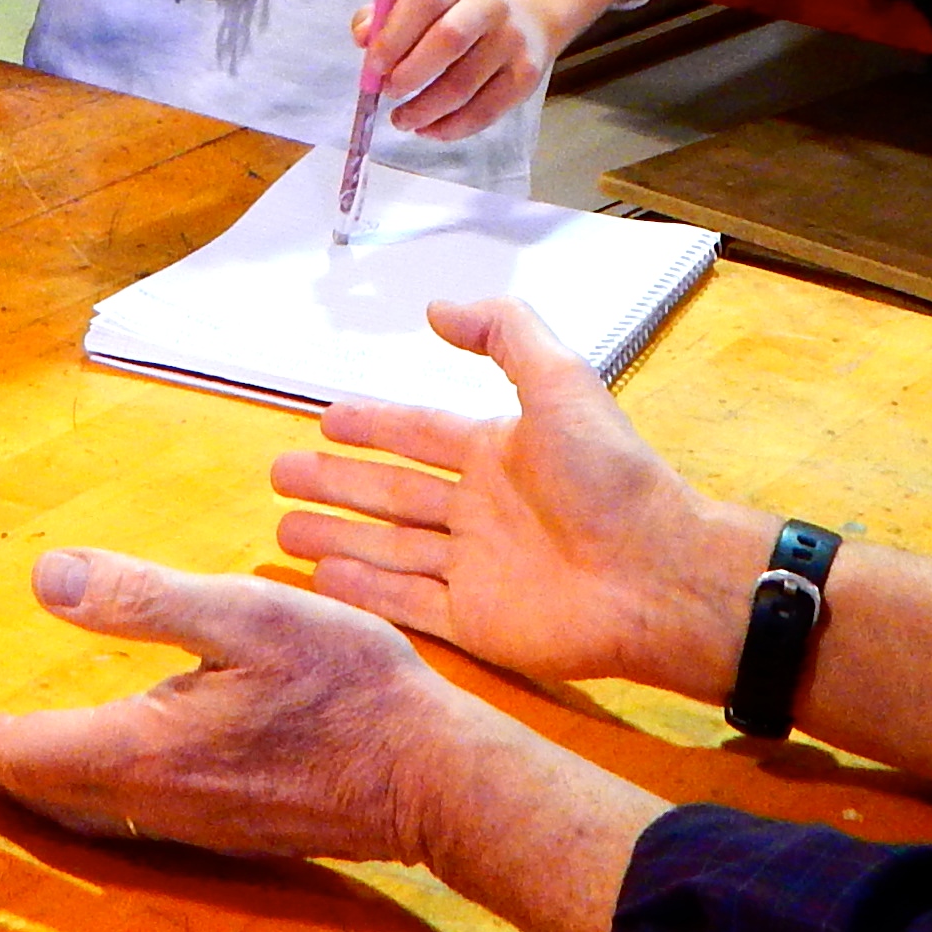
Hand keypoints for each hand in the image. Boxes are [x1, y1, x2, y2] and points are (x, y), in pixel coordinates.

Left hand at [0, 550, 481, 864]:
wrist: (436, 781)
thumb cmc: (350, 688)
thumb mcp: (248, 615)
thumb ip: (146, 599)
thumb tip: (46, 577)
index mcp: (143, 748)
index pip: (18, 747)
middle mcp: (152, 801)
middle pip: (35, 789)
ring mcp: (188, 823)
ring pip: (75, 808)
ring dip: (20, 782)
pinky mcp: (222, 826)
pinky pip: (116, 814)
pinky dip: (72, 791)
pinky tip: (84, 770)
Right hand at [271, 297, 760, 699]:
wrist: (653, 574)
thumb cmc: (608, 475)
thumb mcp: (562, 380)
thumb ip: (504, 333)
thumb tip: (436, 308)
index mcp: (498, 452)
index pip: (418, 434)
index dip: (373, 426)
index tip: (324, 421)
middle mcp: (480, 509)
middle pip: (390, 492)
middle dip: (335, 483)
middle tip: (278, 475)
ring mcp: (474, 569)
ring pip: (388, 548)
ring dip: (336, 537)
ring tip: (282, 529)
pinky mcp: (475, 624)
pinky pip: (406, 602)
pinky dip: (362, 591)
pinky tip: (321, 578)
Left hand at [359, 0, 567, 143]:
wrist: (524, 11)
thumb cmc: (455, 8)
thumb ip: (385, 14)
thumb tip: (363, 37)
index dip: (393, 36)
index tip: (372, 66)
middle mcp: (491, 4)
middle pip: (448, 41)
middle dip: (409, 74)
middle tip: (388, 92)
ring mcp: (513, 41)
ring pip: (464, 85)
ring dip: (425, 110)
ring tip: (402, 119)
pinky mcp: (526, 77)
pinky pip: (485, 111)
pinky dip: (451, 128)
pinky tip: (429, 129)